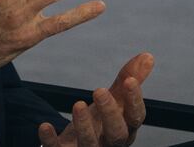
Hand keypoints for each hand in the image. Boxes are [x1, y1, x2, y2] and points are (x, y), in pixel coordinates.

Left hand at [38, 53, 154, 146]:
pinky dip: (51, 140)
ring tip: (77, 104)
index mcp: (125, 128)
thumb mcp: (115, 101)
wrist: (79, 146)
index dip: (134, 100)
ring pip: (89, 143)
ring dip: (83, 125)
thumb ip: (128, 80)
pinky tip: (44, 126)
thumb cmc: (101, 122)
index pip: (135, 117)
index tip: (130, 80)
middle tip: (99, 90)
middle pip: (116, 134)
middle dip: (109, 113)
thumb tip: (148, 56)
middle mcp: (110, 143)